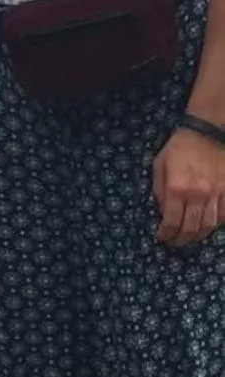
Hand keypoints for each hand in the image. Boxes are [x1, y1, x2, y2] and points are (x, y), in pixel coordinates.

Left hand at [153, 125, 224, 245]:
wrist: (208, 133)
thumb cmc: (179, 148)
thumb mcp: (159, 165)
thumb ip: (159, 190)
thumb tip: (162, 212)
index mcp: (177, 187)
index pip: (172, 221)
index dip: (166, 234)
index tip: (161, 238)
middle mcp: (198, 194)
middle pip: (191, 228)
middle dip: (181, 240)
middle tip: (174, 243)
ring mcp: (217, 194)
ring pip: (210, 225)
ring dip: (198, 236)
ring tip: (190, 239)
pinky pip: (224, 216)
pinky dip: (216, 225)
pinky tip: (207, 227)